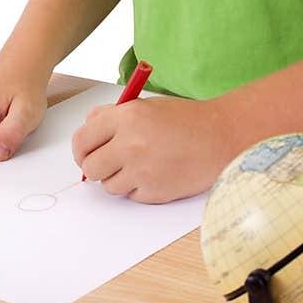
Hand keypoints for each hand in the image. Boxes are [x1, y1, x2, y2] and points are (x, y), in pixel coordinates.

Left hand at [72, 94, 231, 203]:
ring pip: (108, 185)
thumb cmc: (186, 120)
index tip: (86, 153)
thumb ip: (113, 116)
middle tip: (108, 163)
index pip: (82, 139)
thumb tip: (88, 130)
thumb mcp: (146, 106)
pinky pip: (130, 196)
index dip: (81, 149)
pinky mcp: (153, 191)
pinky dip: (137, 188)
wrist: (221, 138)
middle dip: (96, 166)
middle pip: (90, 167)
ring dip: (117, 178)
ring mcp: (141, 170)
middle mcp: (130, 144)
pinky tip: (154, 173)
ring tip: (138, 165)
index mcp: (126, 117)